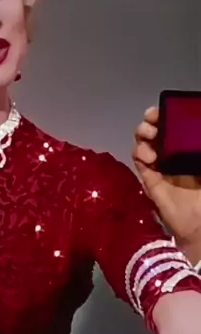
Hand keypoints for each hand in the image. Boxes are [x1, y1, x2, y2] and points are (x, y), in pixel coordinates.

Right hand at [132, 106, 200, 249]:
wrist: (199, 223)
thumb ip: (198, 145)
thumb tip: (197, 126)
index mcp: (189, 147)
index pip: (174, 123)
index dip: (166, 113)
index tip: (162, 109)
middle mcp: (174, 153)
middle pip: (155, 129)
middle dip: (150, 120)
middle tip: (152, 120)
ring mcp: (160, 165)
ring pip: (143, 142)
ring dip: (143, 135)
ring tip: (150, 138)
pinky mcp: (149, 178)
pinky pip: (138, 160)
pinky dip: (139, 152)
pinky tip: (149, 156)